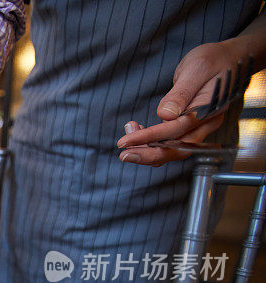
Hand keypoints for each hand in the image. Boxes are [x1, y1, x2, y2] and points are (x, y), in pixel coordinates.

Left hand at [116, 40, 243, 165]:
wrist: (229, 58)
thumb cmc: (213, 60)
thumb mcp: (196, 69)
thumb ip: (181, 93)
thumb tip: (165, 115)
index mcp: (209, 111)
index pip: (176, 130)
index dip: (149, 137)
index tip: (126, 141)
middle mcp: (206, 124)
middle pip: (176, 149)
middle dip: (148, 154)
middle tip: (123, 154)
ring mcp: (199, 127)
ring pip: (173, 149)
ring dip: (147, 149)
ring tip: (126, 140)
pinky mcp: (190, 126)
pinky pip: (171, 142)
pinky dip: (152, 142)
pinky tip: (136, 132)